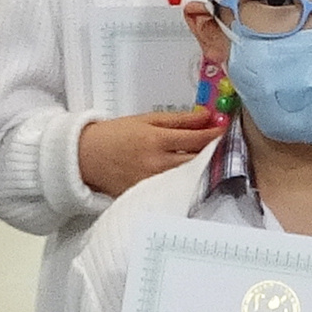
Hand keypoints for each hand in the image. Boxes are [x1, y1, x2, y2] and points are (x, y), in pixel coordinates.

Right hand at [75, 108, 220, 196]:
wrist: (86, 157)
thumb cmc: (115, 134)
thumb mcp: (145, 120)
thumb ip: (177, 120)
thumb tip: (205, 116)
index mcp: (156, 140)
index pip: (195, 139)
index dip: (214, 135)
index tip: (226, 130)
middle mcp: (157, 164)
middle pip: (197, 161)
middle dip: (213, 152)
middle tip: (224, 145)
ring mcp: (153, 182)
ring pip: (188, 176)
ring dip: (203, 167)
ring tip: (212, 159)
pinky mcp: (148, 195)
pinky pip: (174, 188)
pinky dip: (185, 181)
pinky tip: (192, 175)